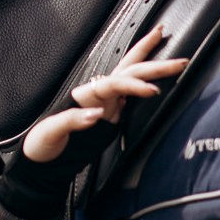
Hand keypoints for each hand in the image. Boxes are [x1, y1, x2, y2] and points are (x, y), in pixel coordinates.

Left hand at [21, 24, 189, 163]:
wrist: (39, 160)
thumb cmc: (42, 145)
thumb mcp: (50, 133)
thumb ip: (71, 121)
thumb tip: (97, 113)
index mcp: (84, 97)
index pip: (116, 84)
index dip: (134, 85)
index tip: (153, 91)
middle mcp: (97, 97)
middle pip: (129, 73)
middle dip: (154, 65)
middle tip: (180, 61)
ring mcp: (106, 105)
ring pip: (132, 78)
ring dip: (153, 67)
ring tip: (175, 59)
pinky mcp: (110, 117)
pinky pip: (132, 96)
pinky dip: (147, 85)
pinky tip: (159, 79)